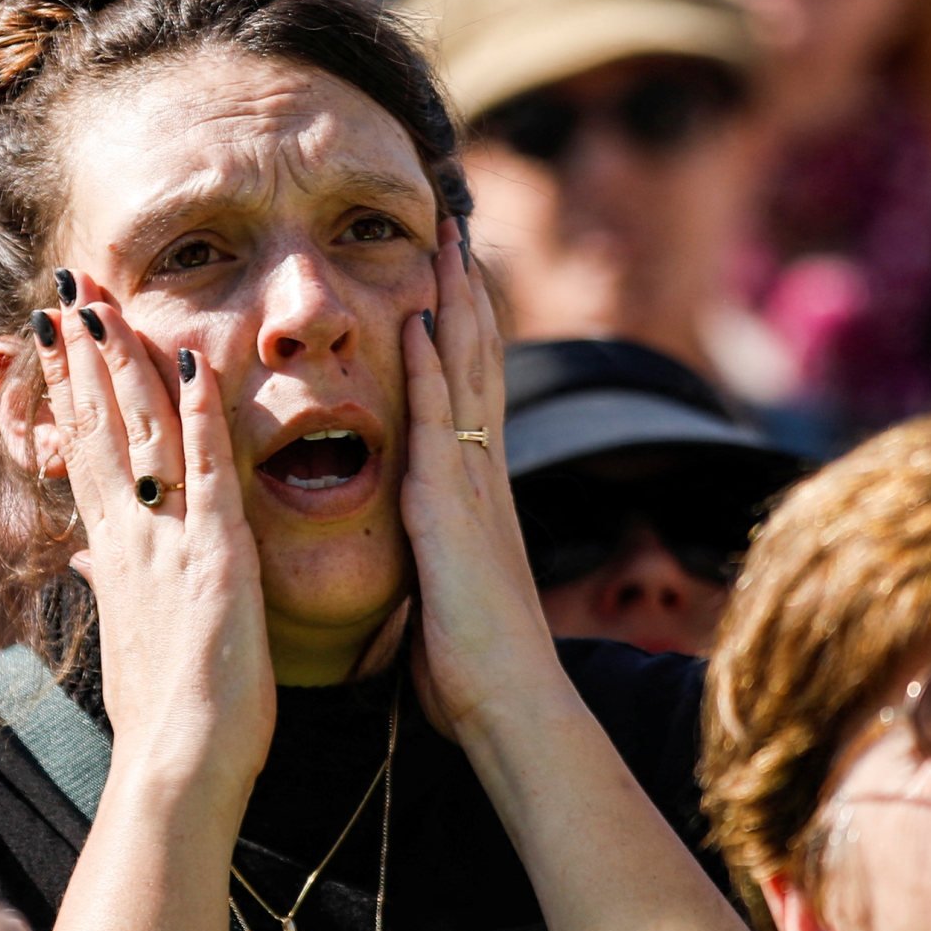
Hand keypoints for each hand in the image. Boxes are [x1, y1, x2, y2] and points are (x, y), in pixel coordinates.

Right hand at [44, 285, 270, 794]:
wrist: (177, 761)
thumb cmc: (161, 714)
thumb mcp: (124, 636)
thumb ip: (106, 584)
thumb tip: (83, 558)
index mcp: (111, 553)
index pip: (82, 451)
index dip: (65, 390)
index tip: (52, 337)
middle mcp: (128, 536)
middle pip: (96, 425)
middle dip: (79, 352)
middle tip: (64, 286)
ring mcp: (168, 540)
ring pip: (141, 432)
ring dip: (121, 360)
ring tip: (101, 300)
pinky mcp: (215, 556)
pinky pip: (207, 469)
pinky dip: (200, 413)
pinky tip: (193, 360)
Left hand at [391, 222, 562, 743]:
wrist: (510, 701)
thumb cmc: (473, 668)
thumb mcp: (443, 598)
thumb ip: (431, 564)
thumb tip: (421, 567)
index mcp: (476, 493)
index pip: (471, 392)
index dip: (464, 332)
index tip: (450, 278)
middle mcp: (481, 475)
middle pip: (478, 362)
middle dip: (466, 293)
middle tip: (456, 229)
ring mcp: (471, 485)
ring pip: (466, 374)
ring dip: (455, 305)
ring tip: (446, 243)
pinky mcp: (450, 507)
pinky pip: (440, 420)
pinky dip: (433, 366)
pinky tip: (420, 319)